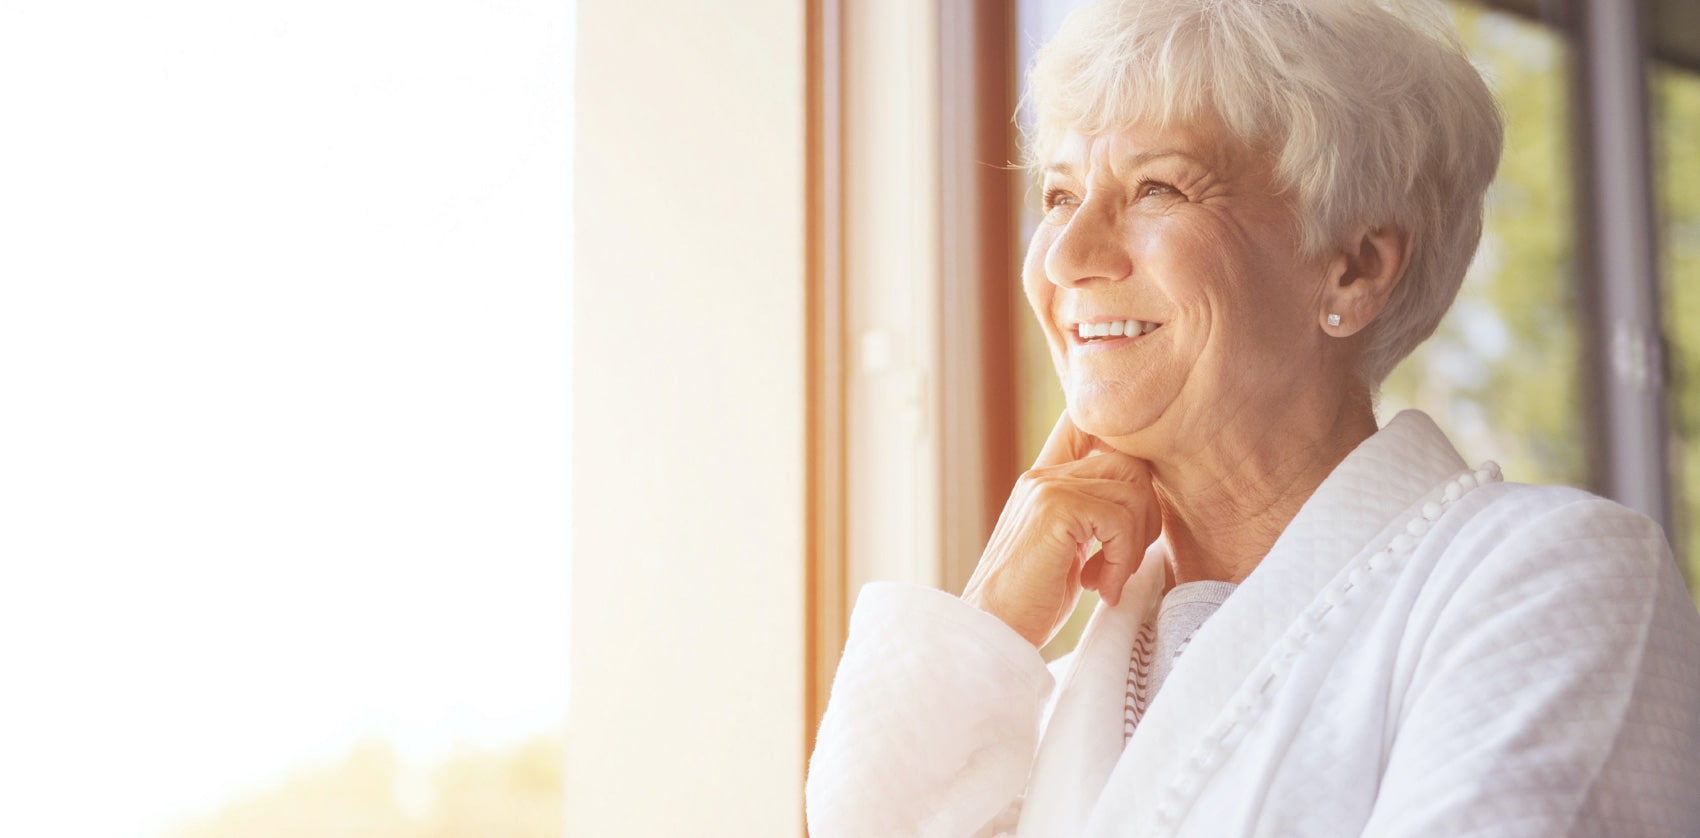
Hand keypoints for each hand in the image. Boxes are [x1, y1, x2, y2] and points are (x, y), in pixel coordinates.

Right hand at [961, 410, 1161, 647]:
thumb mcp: (1068, 553)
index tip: (1132, 530)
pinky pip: (1120, 520)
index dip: (1132, 472)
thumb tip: (1146, 508)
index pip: (1102, 440)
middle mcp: (1044, 476)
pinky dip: (1122, 560)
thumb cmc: (1031, 604)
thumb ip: (1094, 522)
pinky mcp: (1056, 509)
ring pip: (1133, 491)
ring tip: (1108, 581)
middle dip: (1144, 519)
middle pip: (1131, 466)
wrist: (992, 632)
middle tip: (1123, 564)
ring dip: (1133, 546)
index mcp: (1046, 481)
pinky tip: (1102, 588)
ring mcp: (1048, 488)